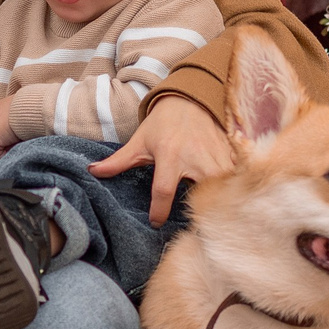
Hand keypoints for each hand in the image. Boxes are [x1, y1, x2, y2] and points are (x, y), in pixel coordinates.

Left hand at [90, 98, 236, 224]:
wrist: (191, 100)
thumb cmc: (163, 124)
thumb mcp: (139, 142)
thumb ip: (118, 161)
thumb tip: (92, 172)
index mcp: (170, 156)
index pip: (163, 192)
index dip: (158, 212)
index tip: (155, 222)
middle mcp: (196, 159)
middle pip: (200, 197)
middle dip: (195, 213)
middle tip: (188, 228)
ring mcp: (217, 158)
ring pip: (222, 191)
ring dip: (214, 205)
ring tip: (207, 219)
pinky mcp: (232, 157)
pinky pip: (235, 182)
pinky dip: (230, 192)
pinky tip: (225, 203)